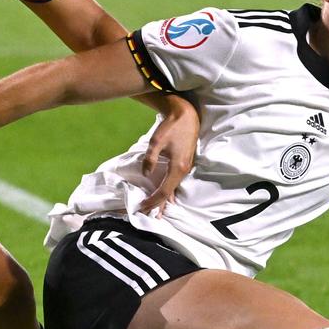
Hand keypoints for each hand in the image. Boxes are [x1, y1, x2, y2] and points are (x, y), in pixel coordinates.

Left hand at [137, 100, 198, 214]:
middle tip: (148, 213)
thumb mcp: (156, 142)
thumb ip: (150, 159)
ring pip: (174, 188)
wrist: (186, 115)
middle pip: (170, 192)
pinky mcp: (186, 163)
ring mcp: (187, 167)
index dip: (153, 201)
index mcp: (177, 167)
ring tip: (156, 209)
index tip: (142, 207)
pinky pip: (176, 182)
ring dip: (164, 198)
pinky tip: (166, 195)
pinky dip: (169, 190)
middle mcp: (184, 170)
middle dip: (158, 204)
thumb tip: (145, 173)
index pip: (164, 191)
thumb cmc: (171, 127)